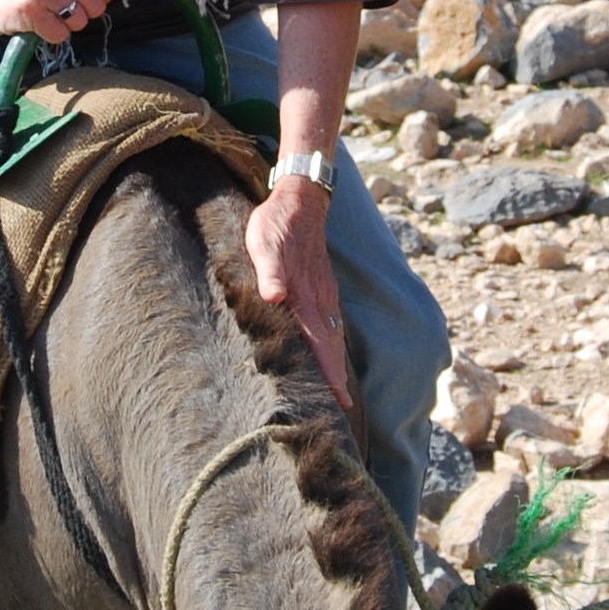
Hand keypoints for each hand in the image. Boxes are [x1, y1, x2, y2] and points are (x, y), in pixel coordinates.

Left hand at [248, 174, 354, 407]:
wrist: (300, 201)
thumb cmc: (275, 225)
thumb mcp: (263, 245)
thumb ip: (269, 272)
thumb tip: (272, 297)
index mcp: (306, 296)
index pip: (320, 343)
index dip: (329, 373)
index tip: (339, 399)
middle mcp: (321, 300)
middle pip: (332, 346)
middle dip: (338, 377)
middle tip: (345, 409)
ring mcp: (325, 294)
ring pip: (334, 336)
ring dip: (337, 364)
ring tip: (342, 391)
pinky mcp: (323, 288)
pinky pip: (332, 324)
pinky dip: (335, 345)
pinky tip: (333, 354)